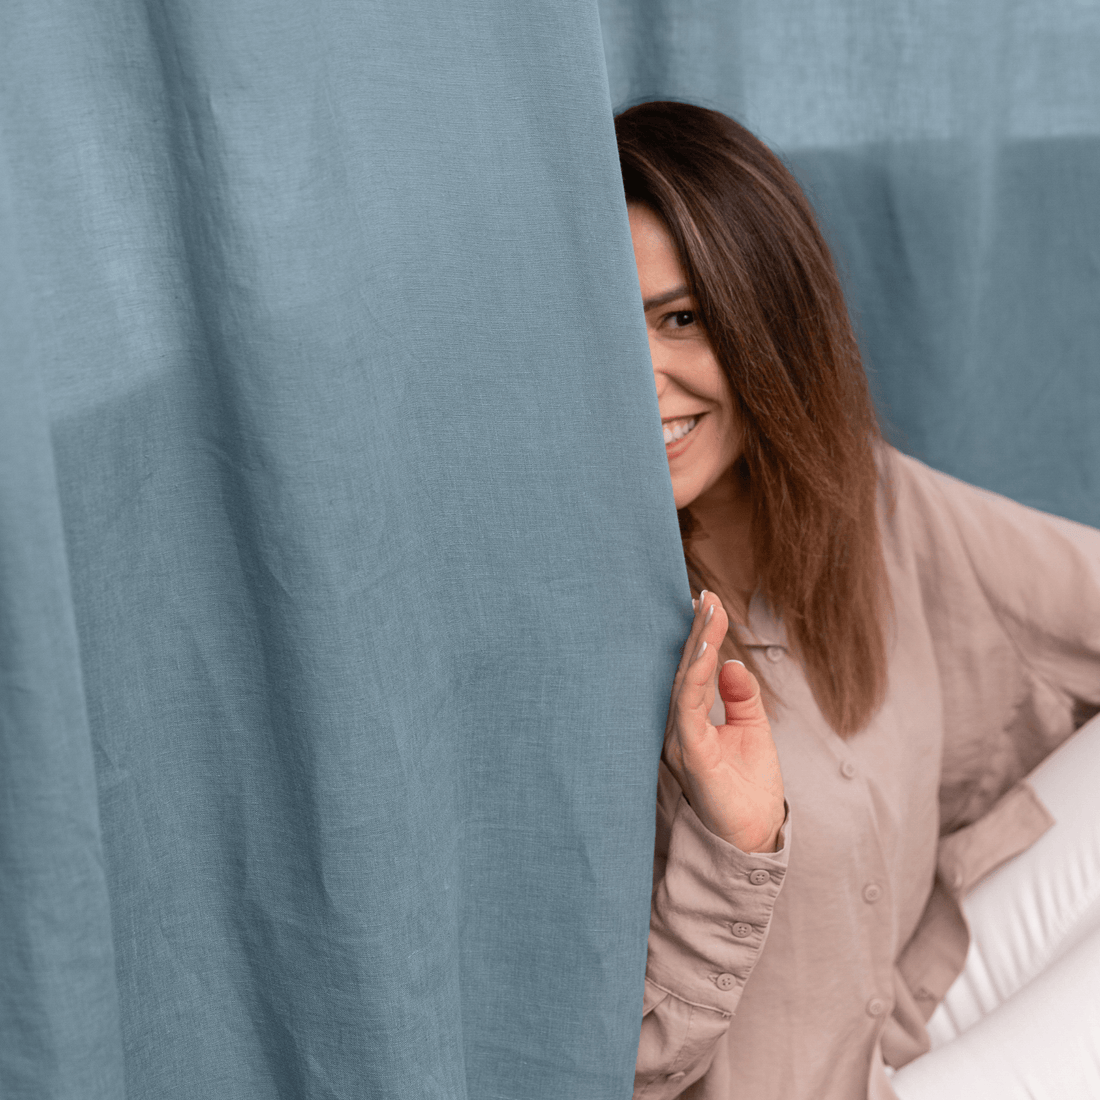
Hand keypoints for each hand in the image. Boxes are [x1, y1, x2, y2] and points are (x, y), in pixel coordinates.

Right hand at [662, 591, 785, 853]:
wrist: (755, 835)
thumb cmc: (748, 787)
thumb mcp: (752, 730)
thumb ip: (740, 697)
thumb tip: (731, 663)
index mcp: (690, 720)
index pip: (692, 670)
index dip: (698, 635)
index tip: (708, 602)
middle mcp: (679, 726)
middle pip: (684, 670)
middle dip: (695, 631)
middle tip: (706, 597)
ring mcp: (681, 739)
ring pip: (683, 682)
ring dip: (695, 646)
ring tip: (708, 614)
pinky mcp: (691, 753)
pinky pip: (688, 706)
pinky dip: (696, 675)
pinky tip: (707, 651)